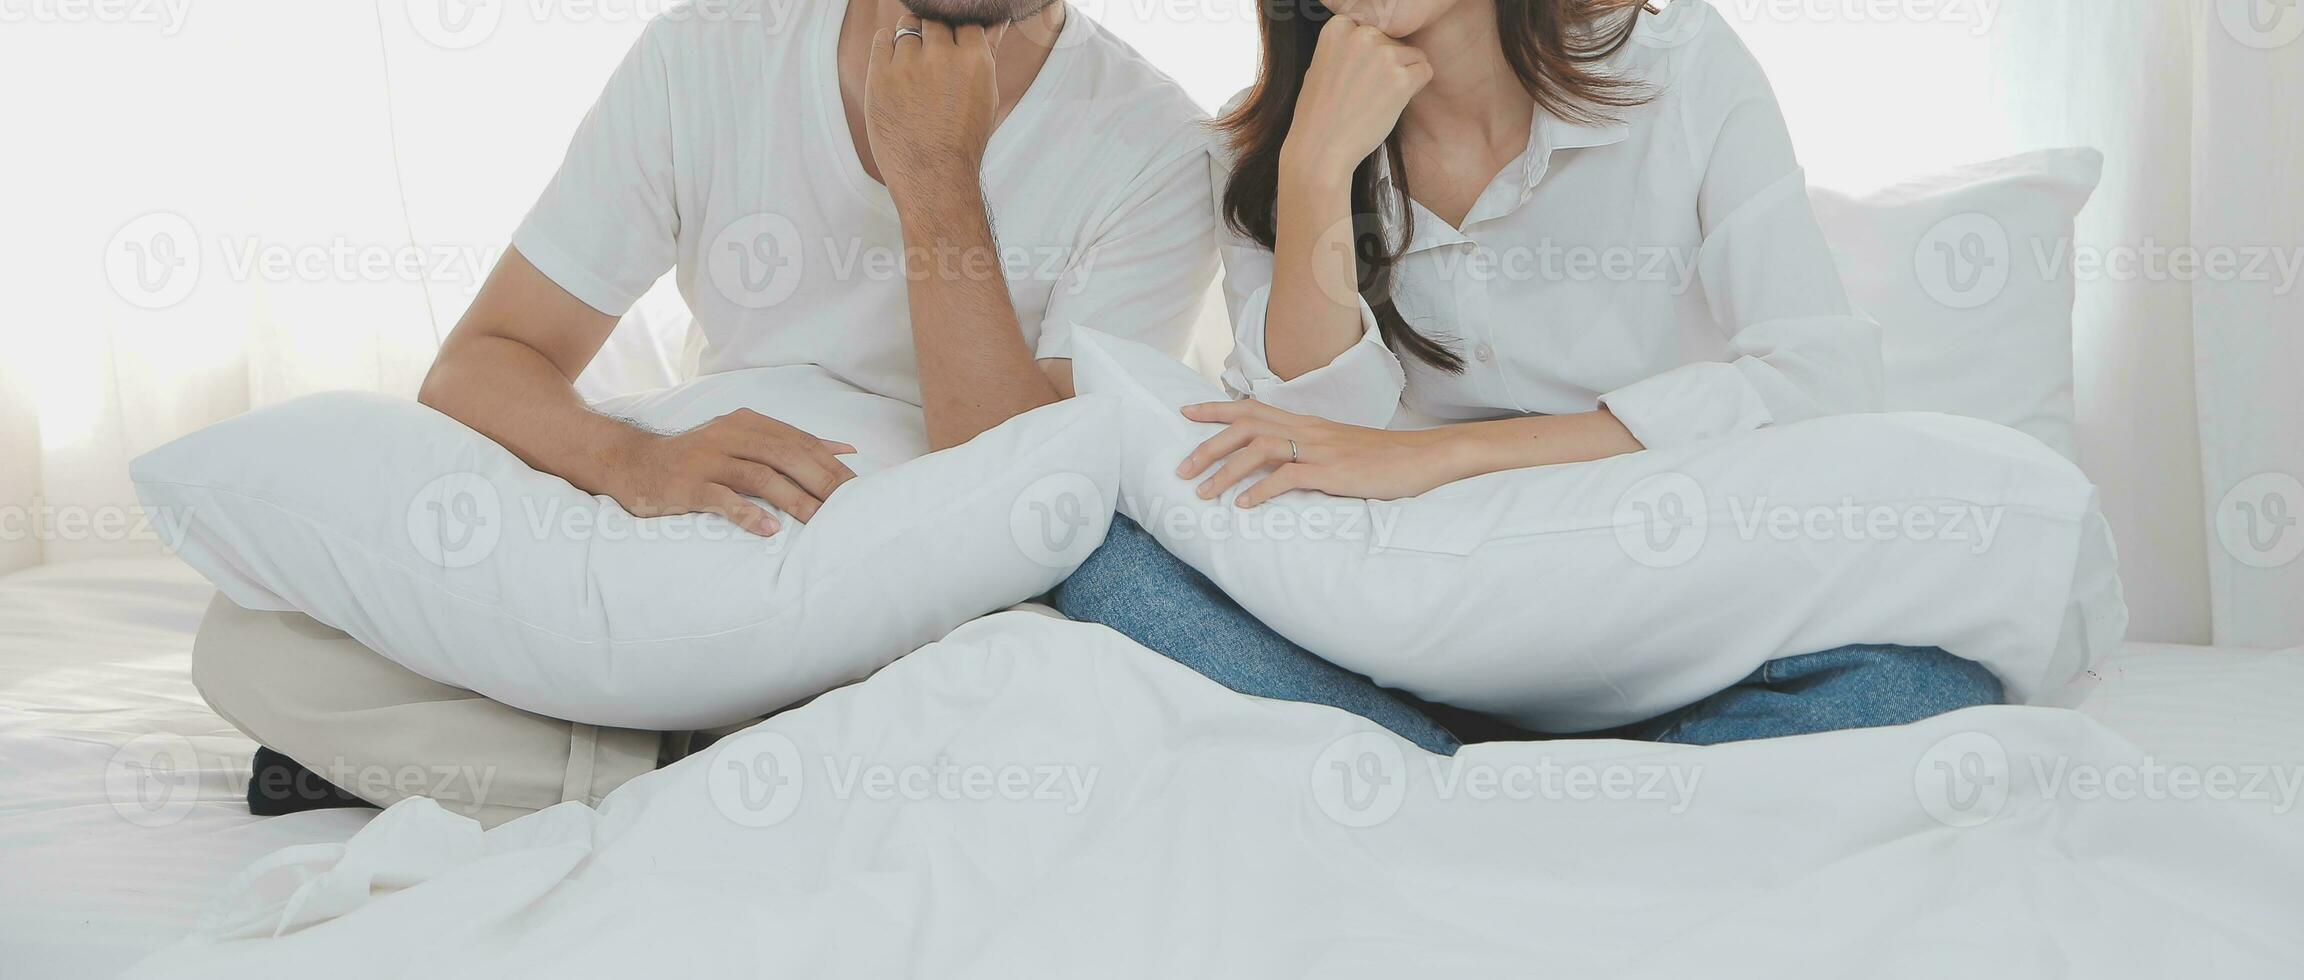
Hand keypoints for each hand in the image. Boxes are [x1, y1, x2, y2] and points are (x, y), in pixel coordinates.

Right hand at [604, 410, 857, 535]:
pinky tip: (769, 531)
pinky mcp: (687, 484)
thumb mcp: (745, 442)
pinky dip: (746, 514)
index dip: (831, 465)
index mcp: (749, 423)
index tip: (860, 489)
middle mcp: (729, 435)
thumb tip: (845, 450)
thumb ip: (791, 445)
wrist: (635, 463)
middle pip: (785, 455)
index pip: (800, 442)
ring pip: (759, 476)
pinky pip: (721, 498)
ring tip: (819, 522)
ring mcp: (707, 459)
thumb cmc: (700, 459)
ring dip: (793, 499)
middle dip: (821, 481)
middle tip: (848, 507)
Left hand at [865, 16, 1000, 201]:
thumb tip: (998, 22)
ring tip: (913, 65)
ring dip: (910, 37)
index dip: (957, 33)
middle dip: (934, 33)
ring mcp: (909, 65)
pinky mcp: (881, 75)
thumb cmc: (963, 140)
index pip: (965, 22)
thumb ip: (988, 53)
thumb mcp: (986, 96)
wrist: (933, 176)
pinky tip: (895, 65)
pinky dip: (887, 45)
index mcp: (975, 60)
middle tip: (932, 57)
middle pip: (935, 20)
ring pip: (908, 26)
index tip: (952, 47)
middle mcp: (942, 57)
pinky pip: (881, 39)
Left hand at [1175, 400, 1470, 507]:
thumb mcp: (1341, 449)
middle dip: (1207, 445)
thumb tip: (1282, 465)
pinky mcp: (1334, 472)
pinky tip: (1243, 505)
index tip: (1185, 412)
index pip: (1253, 408)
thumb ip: (1310, 452)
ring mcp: (1321, 450)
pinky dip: (1260, 490)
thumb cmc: (1386, 459)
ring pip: (1259, 449)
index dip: (1216, 409)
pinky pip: (1288, 476)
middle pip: (1246, 426)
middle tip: (1180, 469)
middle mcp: (1309, 430)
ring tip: (1203, 492)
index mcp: (1308, 423)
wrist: (1428, 457)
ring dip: (1225, 470)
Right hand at [1279, 14, 1431, 183]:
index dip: (1370, 54)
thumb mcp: (1321, 65)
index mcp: (1339, 27)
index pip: (1374, 28)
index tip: (1356, 76)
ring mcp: (1383, 55)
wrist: (1319, 148)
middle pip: (1394, 40)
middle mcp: (1362, 34)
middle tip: (1367, 92)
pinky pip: (1425, 71)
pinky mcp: (1401, 79)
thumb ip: (1346, 46)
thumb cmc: (1319, 113)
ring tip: (1376, 99)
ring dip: (1402, 76)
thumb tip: (1373, 37)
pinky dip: (1416, 87)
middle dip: (1387, 65)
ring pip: (1413, 55)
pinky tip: (1393, 103)